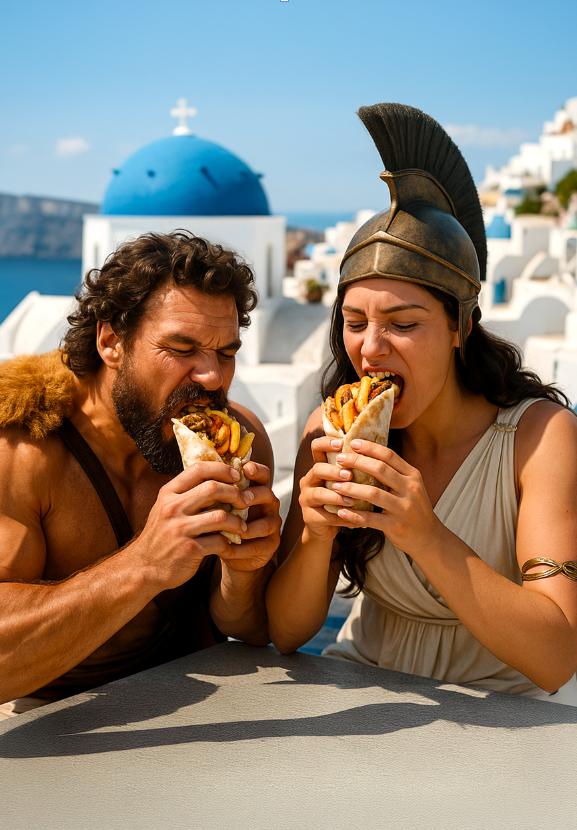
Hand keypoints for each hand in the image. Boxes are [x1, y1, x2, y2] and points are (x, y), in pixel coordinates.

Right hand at [134, 460, 255, 588]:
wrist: (143, 567)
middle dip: (235, 493)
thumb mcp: (165, 507)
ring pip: (220, 516)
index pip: (198, 468)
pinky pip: (219, 541)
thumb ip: (186, 493)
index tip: (236, 476)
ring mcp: (180, 529)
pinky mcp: (188, 549)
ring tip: (242, 527)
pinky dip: (228, 543)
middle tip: (245, 501)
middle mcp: (172, 508)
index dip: (222, 469)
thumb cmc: (161, 535)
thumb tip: (217, 477)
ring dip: (237, 521)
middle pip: (212, 489)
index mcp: (168, 493)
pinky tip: (229, 544)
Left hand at [218, 460, 281, 571]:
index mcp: (256, 488)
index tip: (245, 469)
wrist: (226, 549)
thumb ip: (215, 491)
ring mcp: (272, 525)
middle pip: (268, 494)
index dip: (256, 470)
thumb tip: (196, 471)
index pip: (262, 474)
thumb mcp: (217, 504)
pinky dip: (241, 549)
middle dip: (255, 495)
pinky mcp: (270, 545)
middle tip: (242, 499)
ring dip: (250, 527)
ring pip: (267, 524)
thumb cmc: (220, 520)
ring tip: (234, 531)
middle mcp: (268, 504)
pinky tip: (226, 549)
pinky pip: (258, 546)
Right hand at [298, 436, 359, 543]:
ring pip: (318, 493)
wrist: (328, 529)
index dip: (326, 443)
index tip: (341, 443)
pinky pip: (324, 516)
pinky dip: (340, 517)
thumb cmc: (342, 501)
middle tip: (350, 475)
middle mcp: (309, 480)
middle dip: (334, 471)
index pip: (316, 448)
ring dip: (337, 496)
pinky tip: (354, 519)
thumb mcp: (346, 483)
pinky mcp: (308, 517)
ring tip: (353, 500)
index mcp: (319, 468)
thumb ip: (353, 470)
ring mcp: (306, 499)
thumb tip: (378, 452)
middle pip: (317, 469)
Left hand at [330, 438, 440, 557]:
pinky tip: (341, 511)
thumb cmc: (413, 508)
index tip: (352, 443)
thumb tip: (369, 454)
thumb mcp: (410, 486)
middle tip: (339, 459)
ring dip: (351, 488)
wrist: (428, 538)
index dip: (369, 447)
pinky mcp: (396, 526)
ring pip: (373, 493)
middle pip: (380, 469)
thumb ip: (394, 472)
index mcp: (413, 476)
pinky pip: (370, 518)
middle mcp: (410, 489)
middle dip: (357, 462)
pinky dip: (354, 514)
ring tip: (335, 486)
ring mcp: (404, 508)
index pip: (389, 455)